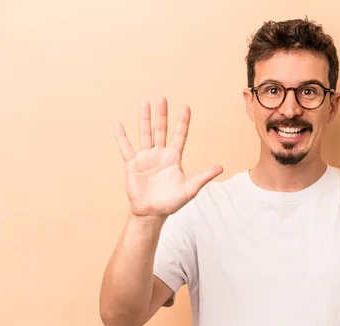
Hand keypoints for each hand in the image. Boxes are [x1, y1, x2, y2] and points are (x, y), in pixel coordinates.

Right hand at [114, 97, 222, 219]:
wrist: (152, 213)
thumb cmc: (171, 203)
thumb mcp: (190, 189)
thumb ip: (203, 176)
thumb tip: (221, 167)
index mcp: (174, 158)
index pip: (179, 136)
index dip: (182, 122)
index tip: (185, 107)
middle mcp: (160, 154)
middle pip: (161, 130)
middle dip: (162, 114)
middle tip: (162, 98)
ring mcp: (146, 158)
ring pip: (145, 134)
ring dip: (145, 119)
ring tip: (145, 103)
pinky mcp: (132, 164)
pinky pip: (126, 147)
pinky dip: (121, 136)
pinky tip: (118, 124)